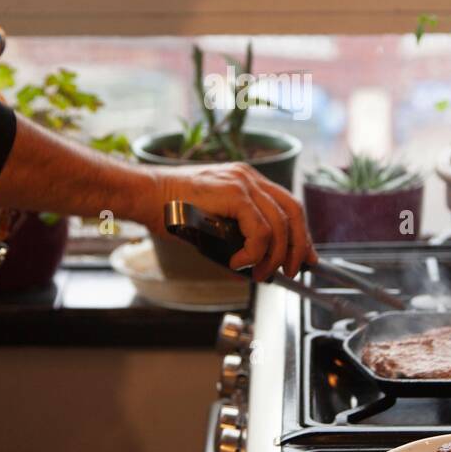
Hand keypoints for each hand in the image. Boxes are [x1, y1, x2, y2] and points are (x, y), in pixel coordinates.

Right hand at [134, 161, 317, 280]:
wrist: (145, 195)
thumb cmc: (169, 211)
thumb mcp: (209, 229)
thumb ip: (231, 244)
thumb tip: (247, 272)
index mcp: (246, 181)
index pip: (287, 206)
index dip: (301, 234)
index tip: (305, 257)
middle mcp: (249, 178)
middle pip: (293, 212)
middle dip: (298, 247)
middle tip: (292, 271)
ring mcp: (243, 182)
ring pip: (280, 225)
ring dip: (275, 256)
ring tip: (259, 273)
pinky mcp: (234, 193)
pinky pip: (261, 230)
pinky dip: (255, 252)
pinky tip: (238, 261)